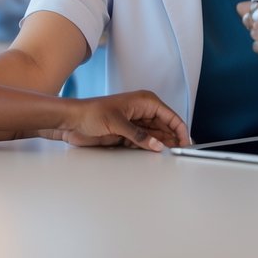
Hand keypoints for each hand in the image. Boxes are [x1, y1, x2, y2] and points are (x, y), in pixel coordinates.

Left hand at [60, 91, 189, 151]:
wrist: (72, 121)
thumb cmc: (90, 113)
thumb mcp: (117, 123)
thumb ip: (138, 135)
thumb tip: (157, 145)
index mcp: (144, 101)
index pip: (170, 116)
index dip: (180, 130)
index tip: (186, 143)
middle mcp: (142, 111)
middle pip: (166, 127)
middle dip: (173, 139)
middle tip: (179, 153)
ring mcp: (135, 123)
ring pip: (157, 135)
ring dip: (162, 145)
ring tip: (170, 156)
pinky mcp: (128, 133)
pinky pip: (145, 142)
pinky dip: (150, 148)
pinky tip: (155, 154)